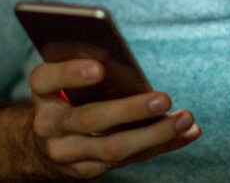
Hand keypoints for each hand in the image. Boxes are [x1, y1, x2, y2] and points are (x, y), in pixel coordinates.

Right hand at [27, 59, 200, 179]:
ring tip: (184, 119)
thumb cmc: (67, 95)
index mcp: (42, 93)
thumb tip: (125, 59)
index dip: (70, 73)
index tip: (98, 67)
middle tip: (163, 99)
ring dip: (154, 134)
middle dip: (129, 110)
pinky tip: (187, 132)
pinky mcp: (88, 170)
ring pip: (113, 147)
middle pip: (89, 119)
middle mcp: (49, 125)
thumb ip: (86, 66)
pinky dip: (162, 145)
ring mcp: (67, 153)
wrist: (46, 142)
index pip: (46, 80)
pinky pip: (129, 159)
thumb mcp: (65, 78)